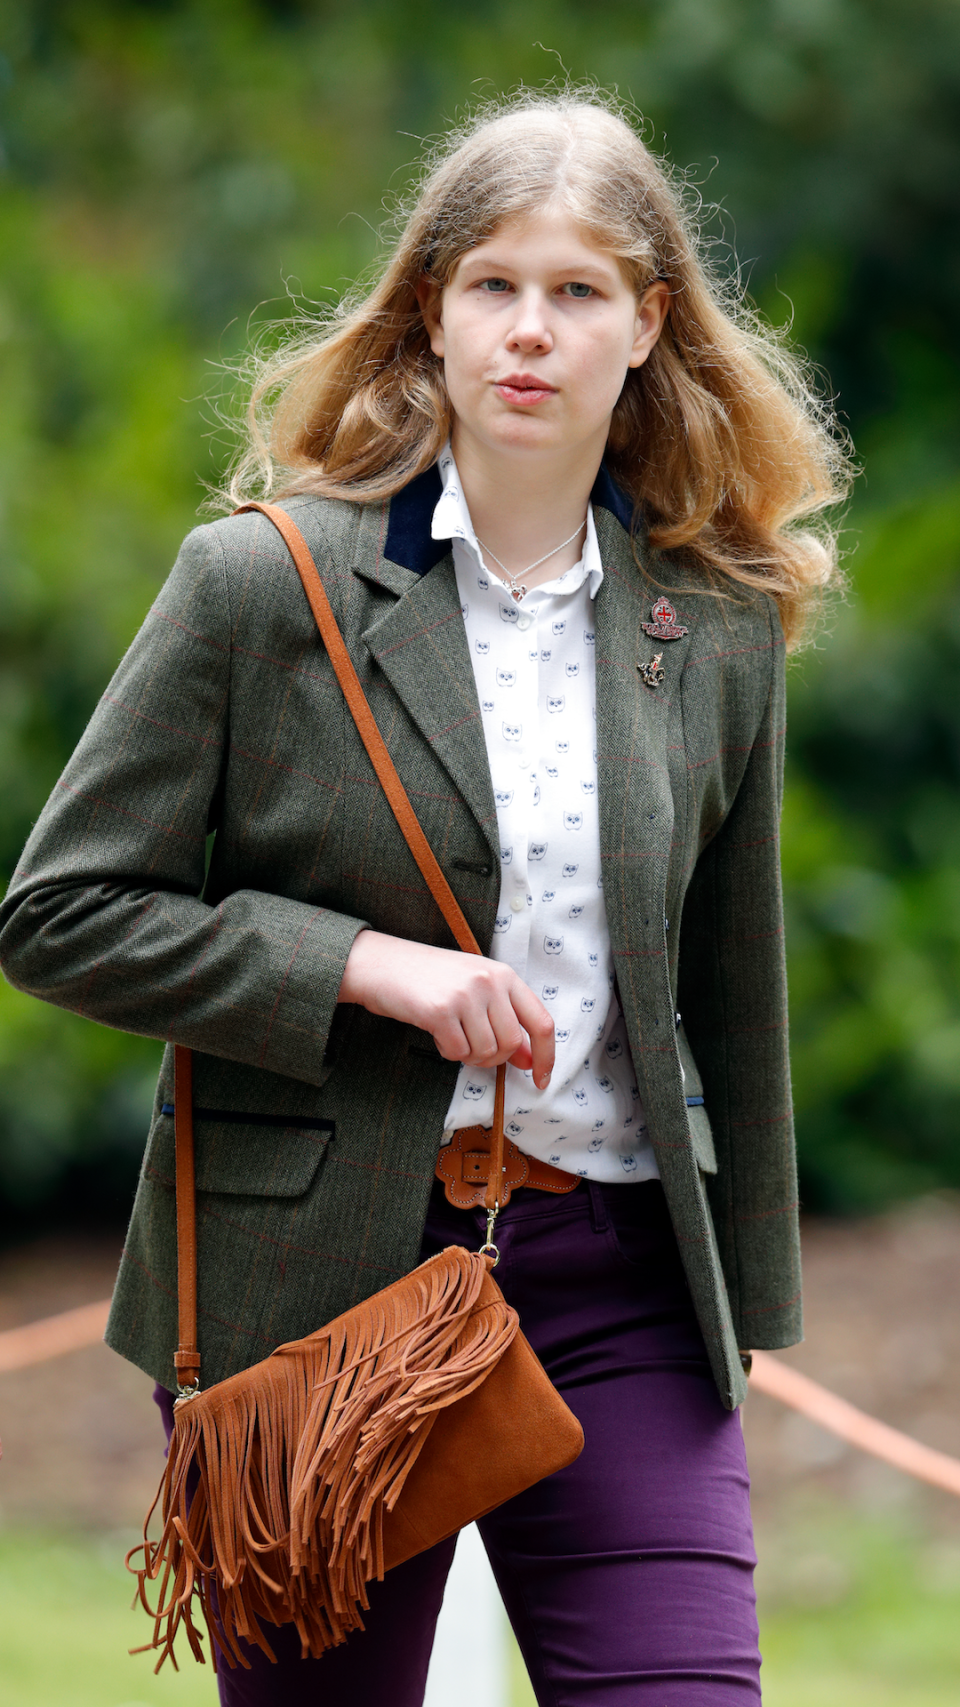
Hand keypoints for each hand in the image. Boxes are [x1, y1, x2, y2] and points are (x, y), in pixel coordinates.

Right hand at [337, 930, 554, 1089]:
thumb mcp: (475, 990)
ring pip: (486, 1052)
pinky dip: (448, 1052)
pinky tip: (437, 1033)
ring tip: (452, 1036)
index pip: (541, 1022)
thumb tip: (530, 1060)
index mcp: (504, 974)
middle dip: (494, 1058)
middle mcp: (489, 981)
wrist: (381, 963)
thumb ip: (505, 1019)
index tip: (541, 1079)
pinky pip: (458, 1053)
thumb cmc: (430, 979)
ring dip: (469, 1055)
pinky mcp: (440, 1011)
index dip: (547, 1056)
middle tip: (473, 1048)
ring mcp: (465, 995)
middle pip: (512, 1044)